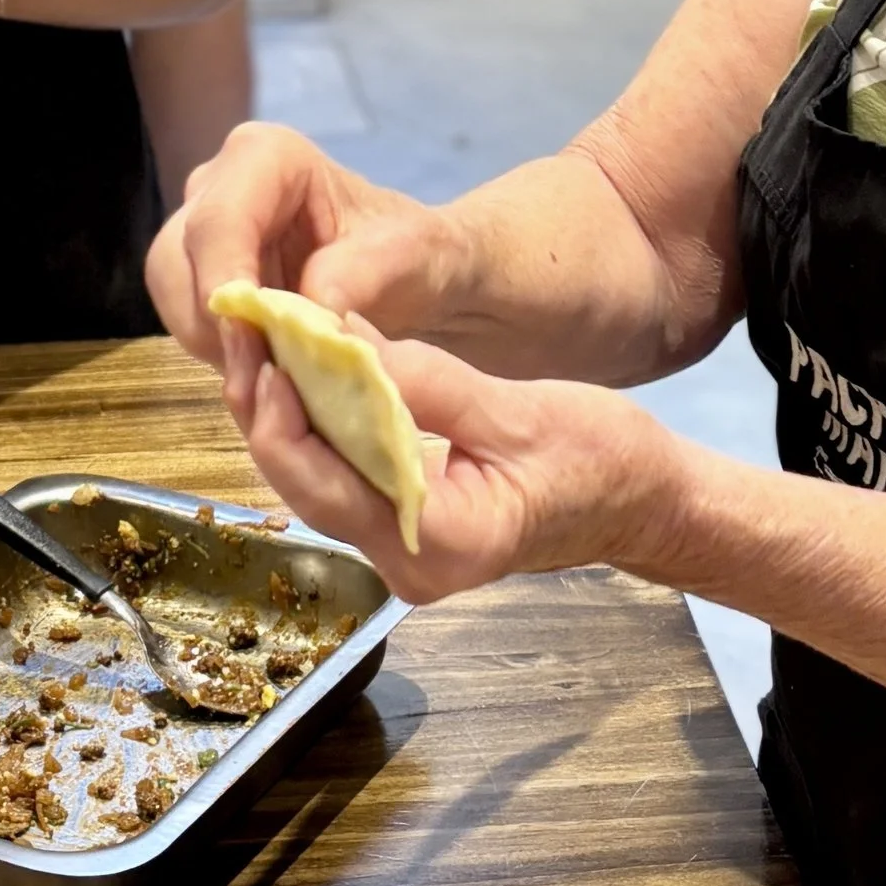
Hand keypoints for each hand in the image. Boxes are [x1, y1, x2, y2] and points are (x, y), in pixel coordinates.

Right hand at [146, 120, 467, 434]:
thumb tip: (312, 312)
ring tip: (279, 372)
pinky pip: (187, 319)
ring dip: (218, 343)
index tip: (252, 339)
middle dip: (216, 322)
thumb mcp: (407, 257)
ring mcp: (202, 231)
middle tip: (268, 369)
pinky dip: (223, 352)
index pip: (220, 220)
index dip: (225, 281)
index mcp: (265, 157)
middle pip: (178, 260)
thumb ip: (360, 275)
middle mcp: (218, 185)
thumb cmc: (411, 251)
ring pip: (173, 296)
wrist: (414, 274)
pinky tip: (270, 368)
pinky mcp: (201, 276)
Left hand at [234, 329, 669, 606]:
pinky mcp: (406, 525)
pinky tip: (301, 368)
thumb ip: (429, 385)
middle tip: (240, 323)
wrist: (645, 505)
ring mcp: (404, 550)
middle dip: (264, 402)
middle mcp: (408, 562)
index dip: (281, 411)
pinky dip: (317, 419)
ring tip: (258, 335)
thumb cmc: (603, 461)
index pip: (326, 481)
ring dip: (284, 407)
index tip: (264, 339)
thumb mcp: (523, 412)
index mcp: (440, 542)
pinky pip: (340, 472)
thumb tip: (341, 340)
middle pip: (304, 482)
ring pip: (314, 477)